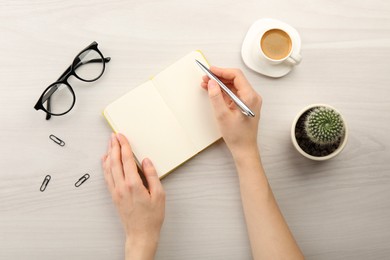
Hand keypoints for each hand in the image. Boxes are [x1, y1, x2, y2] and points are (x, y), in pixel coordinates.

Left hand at [102, 133, 164, 259]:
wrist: (141, 234)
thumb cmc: (151, 217)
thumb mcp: (159, 195)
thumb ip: (152, 175)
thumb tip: (146, 162)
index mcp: (133, 184)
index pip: (126, 160)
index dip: (124, 146)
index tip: (122, 136)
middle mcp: (121, 186)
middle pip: (115, 161)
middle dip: (114, 146)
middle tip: (114, 136)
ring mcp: (115, 191)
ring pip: (108, 168)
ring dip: (109, 154)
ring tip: (109, 144)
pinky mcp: (113, 196)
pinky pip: (107, 177)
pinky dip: (105, 166)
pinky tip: (105, 161)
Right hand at [201, 66, 261, 157]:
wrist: (244, 149)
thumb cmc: (237, 135)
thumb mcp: (222, 115)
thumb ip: (216, 97)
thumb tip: (211, 83)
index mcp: (250, 97)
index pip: (236, 75)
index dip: (222, 71)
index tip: (210, 70)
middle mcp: (252, 96)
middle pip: (235, 79)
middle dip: (219, 77)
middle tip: (205, 77)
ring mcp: (249, 101)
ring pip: (234, 86)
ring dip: (220, 84)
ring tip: (206, 84)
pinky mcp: (245, 105)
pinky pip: (234, 93)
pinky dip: (223, 91)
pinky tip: (213, 91)